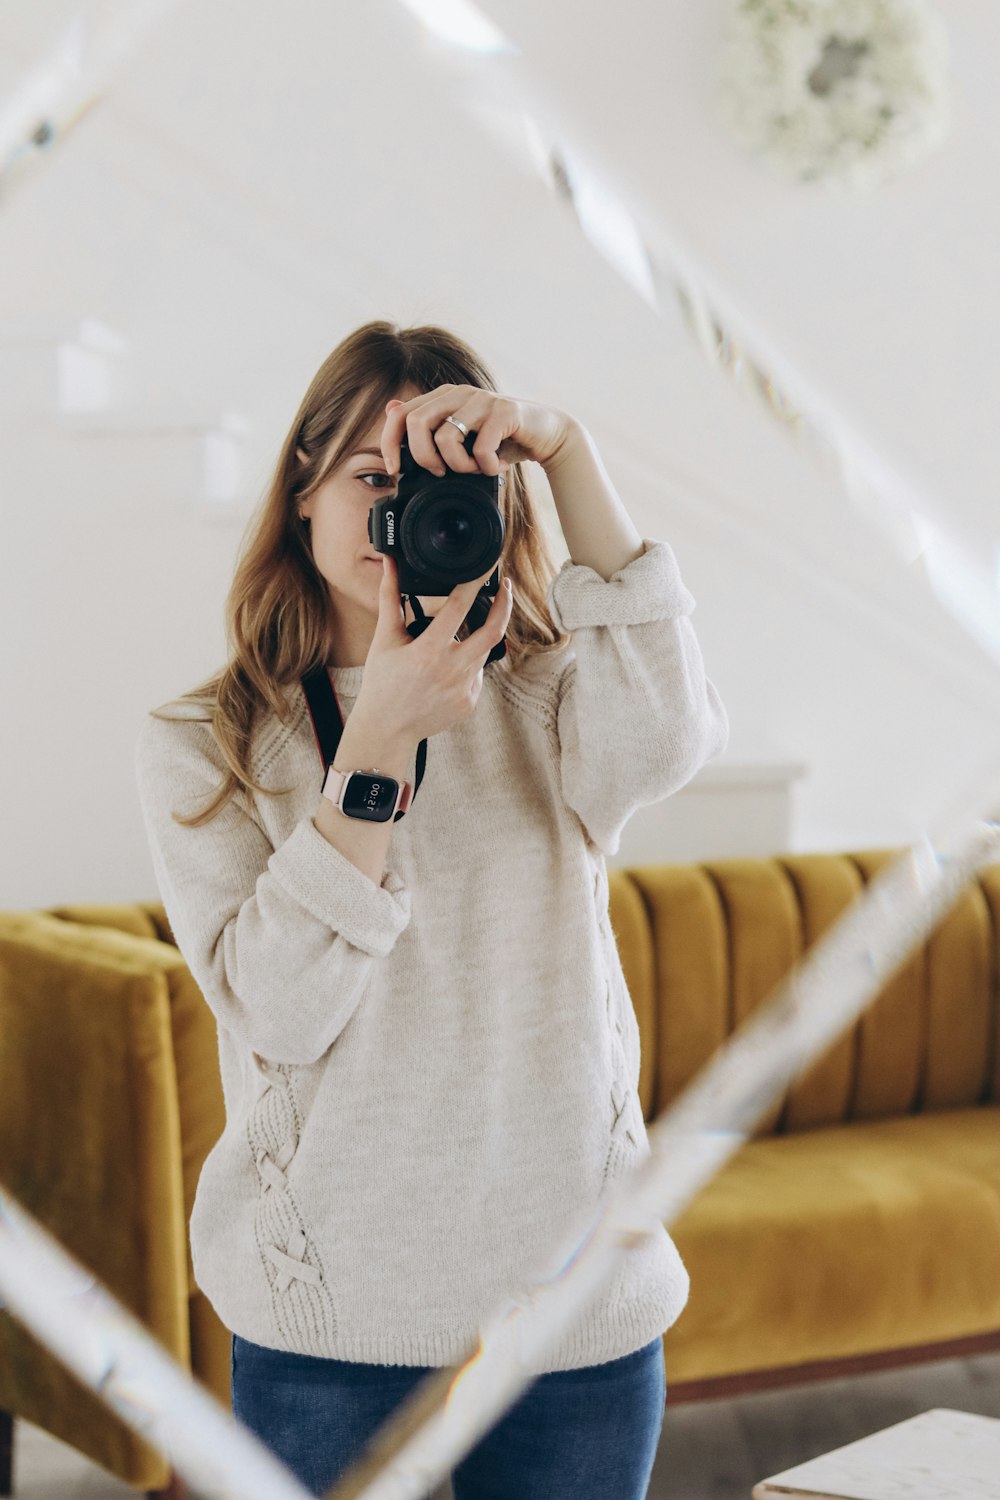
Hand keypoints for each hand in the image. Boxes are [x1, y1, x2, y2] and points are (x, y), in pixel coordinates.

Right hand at [352, 555, 513, 746]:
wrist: (386, 728)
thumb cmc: (382, 682)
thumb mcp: (385, 638)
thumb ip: (390, 598)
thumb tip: (390, 564)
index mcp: (428, 651)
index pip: (459, 607)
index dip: (475, 583)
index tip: (486, 568)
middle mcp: (451, 670)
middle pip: (494, 631)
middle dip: (505, 604)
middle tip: (505, 587)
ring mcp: (464, 689)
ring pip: (484, 651)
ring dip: (478, 635)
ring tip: (455, 635)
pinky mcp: (469, 702)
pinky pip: (477, 673)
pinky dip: (467, 663)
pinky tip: (445, 668)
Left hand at [380, 384, 576, 478]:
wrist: (548, 434)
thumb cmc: (502, 438)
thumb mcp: (462, 435)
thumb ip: (429, 425)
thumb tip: (391, 409)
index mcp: (443, 397)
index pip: (400, 414)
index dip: (390, 443)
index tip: (396, 470)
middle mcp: (459, 393)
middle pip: (417, 424)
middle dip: (424, 457)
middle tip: (441, 473)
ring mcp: (482, 400)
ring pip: (446, 437)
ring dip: (459, 466)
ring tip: (475, 469)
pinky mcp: (505, 411)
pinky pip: (481, 447)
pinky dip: (486, 467)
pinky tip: (496, 467)